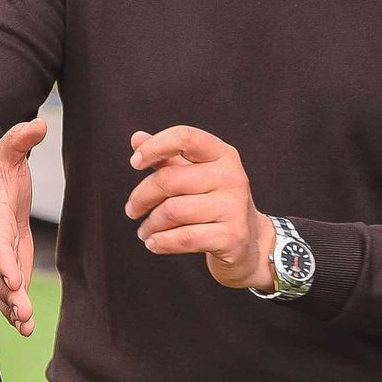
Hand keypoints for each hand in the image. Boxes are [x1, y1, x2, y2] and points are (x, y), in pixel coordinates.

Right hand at [0, 117, 49, 336]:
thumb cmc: (1, 176)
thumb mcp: (8, 154)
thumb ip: (20, 140)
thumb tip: (38, 124)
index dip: (1, 258)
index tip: (12, 276)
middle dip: (7, 292)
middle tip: (22, 310)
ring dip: (11, 307)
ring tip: (26, 325)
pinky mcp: (4, 271)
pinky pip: (5, 294)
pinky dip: (13, 311)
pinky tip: (27, 327)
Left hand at [124, 126, 273, 290]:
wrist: (249, 243)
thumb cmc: (216, 204)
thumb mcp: (196, 176)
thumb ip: (168, 158)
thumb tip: (136, 139)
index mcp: (223, 155)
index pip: (185, 137)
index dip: (155, 146)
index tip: (134, 163)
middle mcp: (232, 177)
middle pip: (169, 179)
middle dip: (142, 197)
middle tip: (132, 210)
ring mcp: (234, 207)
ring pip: (172, 211)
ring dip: (150, 224)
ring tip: (145, 231)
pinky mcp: (232, 236)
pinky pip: (183, 238)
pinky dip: (161, 242)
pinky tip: (154, 243)